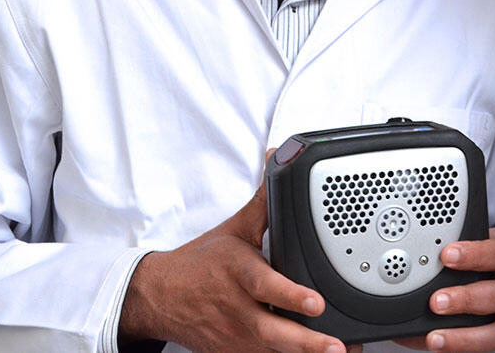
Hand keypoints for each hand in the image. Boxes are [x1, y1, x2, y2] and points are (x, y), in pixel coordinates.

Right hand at [118, 174, 354, 352]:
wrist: (158, 297)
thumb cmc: (200, 264)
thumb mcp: (233, 229)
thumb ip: (263, 202)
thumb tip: (278, 161)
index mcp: (238, 274)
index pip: (266, 287)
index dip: (291, 297)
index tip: (316, 303)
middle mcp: (238, 309)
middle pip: (272, 331)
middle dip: (306, 342)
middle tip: (336, 345)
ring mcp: (236, 336)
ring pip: (272, 351)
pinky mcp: (235, 352)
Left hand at [393, 227, 494, 351]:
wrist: (487, 280)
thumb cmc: (470, 263)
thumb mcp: (461, 250)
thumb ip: (441, 259)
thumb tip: (401, 274)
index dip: (475, 254)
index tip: (446, 255)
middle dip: (467, 298)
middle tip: (436, 301)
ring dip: (465, 333)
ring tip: (435, 335)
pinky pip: (491, 345)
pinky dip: (463, 345)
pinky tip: (438, 343)